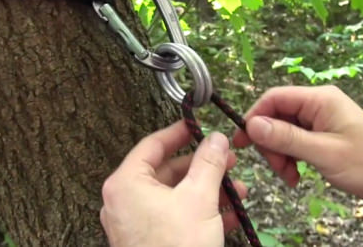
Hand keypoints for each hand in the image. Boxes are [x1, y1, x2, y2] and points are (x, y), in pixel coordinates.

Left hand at [100, 120, 247, 246]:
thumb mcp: (199, 198)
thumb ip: (209, 163)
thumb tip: (216, 138)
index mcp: (126, 183)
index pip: (152, 145)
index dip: (179, 133)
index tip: (199, 126)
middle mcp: (125, 202)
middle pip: (167, 172)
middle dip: (203, 167)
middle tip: (228, 160)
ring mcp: (135, 225)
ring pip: (175, 196)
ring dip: (208, 190)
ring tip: (238, 190)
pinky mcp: (149, 242)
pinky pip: (175, 218)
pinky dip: (201, 213)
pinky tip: (231, 214)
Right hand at [234, 85, 362, 207]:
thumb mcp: (323, 152)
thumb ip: (287, 138)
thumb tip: (252, 124)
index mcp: (320, 99)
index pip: (275, 98)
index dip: (255, 117)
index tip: (242, 141)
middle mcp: (319, 106)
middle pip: (277, 117)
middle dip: (271, 143)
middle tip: (277, 168)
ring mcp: (322, 122)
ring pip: (285, 133)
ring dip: (281, 155)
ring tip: (291, 178)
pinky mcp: (325, 137)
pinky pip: (297, 143)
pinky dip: (292, 160)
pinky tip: (297, 177)